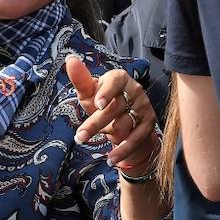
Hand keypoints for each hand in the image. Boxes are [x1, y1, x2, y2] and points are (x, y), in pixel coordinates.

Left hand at [67, 55, 158, 175]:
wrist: (125, 121)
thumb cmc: (102, 102)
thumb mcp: (89, 93)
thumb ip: (80, 79)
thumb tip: (70, 60)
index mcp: (119, 78)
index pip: (115, 82)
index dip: (107, 92)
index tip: (97, 104)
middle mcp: (135, 90)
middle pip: (114, 109)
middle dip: (95, 124)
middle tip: (79, 137)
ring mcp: (144, 107)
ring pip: (124, 125)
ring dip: (109, 135)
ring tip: (95, 141)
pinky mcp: (149, 124)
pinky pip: (135, 139)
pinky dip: (122, 151)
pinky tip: (110, 160)